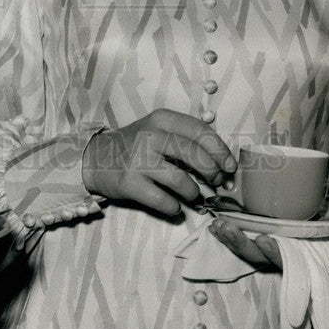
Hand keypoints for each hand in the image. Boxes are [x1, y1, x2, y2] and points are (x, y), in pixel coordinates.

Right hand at [82, 109, 236, 216]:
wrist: (98, 158)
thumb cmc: (137, 145)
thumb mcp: (159, 130)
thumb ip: (186, 140)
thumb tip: (223, 164)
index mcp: (161, 119)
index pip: (200, 131)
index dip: (220, 151)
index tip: (230, 167)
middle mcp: (150, 136)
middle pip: (194, 155)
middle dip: (213, 173)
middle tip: (217, 183)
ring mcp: (139, 160)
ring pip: (181, 181)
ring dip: (194, 193)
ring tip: (192, 195)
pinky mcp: (130, 183)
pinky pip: (163, 202)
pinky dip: (174, 208)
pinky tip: (173, 206)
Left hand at [209, 205, 328, 270]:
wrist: (325, 230)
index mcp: (300, 255)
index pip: (286, 260)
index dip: (274, 253)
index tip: (265, 239)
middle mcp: (281, 255)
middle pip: (258, 257)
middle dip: (242, 244)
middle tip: (228, 228)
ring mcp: (267, 248)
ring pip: (246, 250)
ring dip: (229, 238)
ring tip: (216, 224)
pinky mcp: (256, 238)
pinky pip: (240, 241)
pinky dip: (226, 234)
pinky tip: (215, 224)